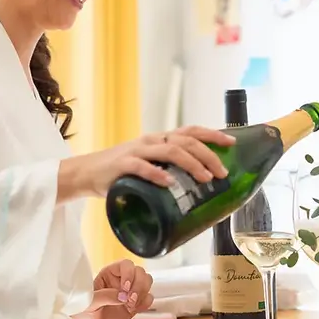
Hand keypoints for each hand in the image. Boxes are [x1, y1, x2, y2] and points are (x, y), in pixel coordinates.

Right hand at [60, 125, 235, 198]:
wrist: (87, 173)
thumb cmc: (122, 172)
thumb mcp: (149, 165)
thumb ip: (168, 169)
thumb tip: (199, 186)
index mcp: (160, 139)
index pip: (191, 131)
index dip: (212, 135)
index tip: (232, 143)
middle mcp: (151, 141)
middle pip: (186, 141)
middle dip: (208, 156)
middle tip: (222, 174)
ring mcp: (136, 151)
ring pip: (170, 151)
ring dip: (191, 164)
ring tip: (205, 179)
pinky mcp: (122, 165)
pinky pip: (142, 167)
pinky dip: (158, 174)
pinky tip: (170, 183)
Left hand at [73, 259, 154, 318]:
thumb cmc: (82, 314)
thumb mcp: (87, 303)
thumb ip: (104, 296)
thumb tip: (123, 296)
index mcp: (107, 274)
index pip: (125, 264)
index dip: (129, 274)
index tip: (125, 288)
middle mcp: (120, 280)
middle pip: (139, 272)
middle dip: (138, 285)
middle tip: (130, 300)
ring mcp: (129, 292)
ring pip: (146, 281)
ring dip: (143, 293)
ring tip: (131, 305)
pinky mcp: (134, 305)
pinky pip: (148, 298)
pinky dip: (145, 303)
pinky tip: (134, 309)